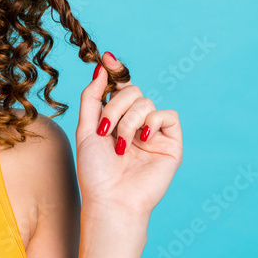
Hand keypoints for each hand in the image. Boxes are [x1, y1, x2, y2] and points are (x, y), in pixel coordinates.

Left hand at [75, 51, 182, 219]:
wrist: (111, 199)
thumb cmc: (95, 171)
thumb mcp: (86, 130)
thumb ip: (92, 98)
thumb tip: (101, 68)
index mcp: (116, 119)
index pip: (119, 88)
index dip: (114, 71)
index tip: (107, 58)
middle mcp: (136, 123)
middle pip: (132, 90)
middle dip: (115, 106)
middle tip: (106, 130)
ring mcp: (154, 132)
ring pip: (146, 102)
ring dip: (129, 121)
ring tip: (122, 146)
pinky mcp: (171, 143)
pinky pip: (167, 115)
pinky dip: (152, 123)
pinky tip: (142, 141)